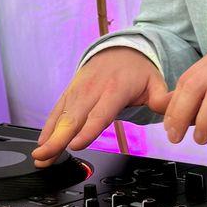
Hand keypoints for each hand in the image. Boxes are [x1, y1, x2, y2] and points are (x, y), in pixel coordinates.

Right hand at [34, 47, 170, 165]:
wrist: (119, 50)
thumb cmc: (137, 71)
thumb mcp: (155, 82)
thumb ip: (161, 98)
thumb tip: (167, 107)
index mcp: (114, 89)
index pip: (100, 114)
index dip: (87, 130)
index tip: (75, 144)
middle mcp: (92, 90)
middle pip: (73, 119)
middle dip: (57, 139)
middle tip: (44, 156)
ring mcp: (78, 92)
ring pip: (61, 117)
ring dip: (48, 138)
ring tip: (39, 156)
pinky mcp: (69, 94)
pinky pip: (56, 112)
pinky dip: (47, 128)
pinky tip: (41, 144)